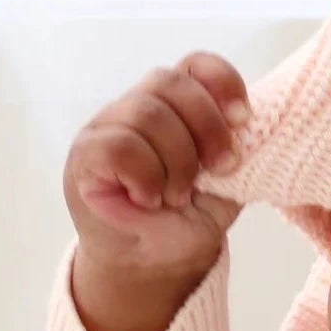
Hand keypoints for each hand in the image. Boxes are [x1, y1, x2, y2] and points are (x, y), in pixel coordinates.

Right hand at [64, 52, 252, 330]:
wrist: (154, 265)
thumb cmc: (186, 220)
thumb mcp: (224, 185)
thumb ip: (234, 151)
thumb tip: (246, 127)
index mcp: (175, 106)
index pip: (195, 65)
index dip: (221, 81)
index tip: (244, 119)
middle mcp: (138, 106)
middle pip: (171, 83)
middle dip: (206, 127)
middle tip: (222, 168)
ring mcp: (107, 126)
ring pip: (146, 113)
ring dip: (176, 161)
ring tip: (177, 195)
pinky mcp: (84, 155)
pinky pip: (118, 145)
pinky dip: (144, 175)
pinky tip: (149, 198)